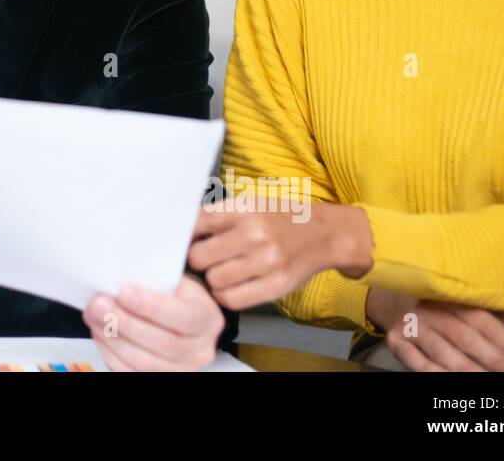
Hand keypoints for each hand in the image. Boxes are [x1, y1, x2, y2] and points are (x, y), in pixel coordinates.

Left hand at [82, 275, 222, 370]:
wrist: (182, 316)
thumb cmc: (174, 294)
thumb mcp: (174, 281)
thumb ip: (153, 282)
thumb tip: (116, 280)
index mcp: (208, 318)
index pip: (183, 317)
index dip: (151, 307)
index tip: (124, 292)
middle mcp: (200, 349)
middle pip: (162, 343)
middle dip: (124, 323)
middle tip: (98, 304)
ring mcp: (182, 369)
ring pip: (144, 362)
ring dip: (112, 339)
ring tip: (92, 316)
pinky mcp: (161, 378)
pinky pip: (131, 373)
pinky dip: (110, 354)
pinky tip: (99, 333)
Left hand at [188, 198, 372, 309]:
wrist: (323, 234)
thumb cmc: (279, 218)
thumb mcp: (249, 203)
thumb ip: (217, 215)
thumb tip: (180, 230)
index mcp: (244, 209)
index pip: (196, 224)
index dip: (185, 236)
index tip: (184, 242)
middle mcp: (255, 233)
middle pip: (199, 257)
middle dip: (198, 260)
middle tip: (206, 259)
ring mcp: (267, 261)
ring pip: (214, 280)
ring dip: (213, 279)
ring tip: (222, 272)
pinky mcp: (276, 286)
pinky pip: (233, 300)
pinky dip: (226, 296)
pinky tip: (231, 286)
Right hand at [365, 286, 503, 371]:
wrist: (397, 300)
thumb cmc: (450, 307)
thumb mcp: (481, 304)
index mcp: (452, 294)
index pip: (483, 319)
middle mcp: (429, 307)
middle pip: (464, 336)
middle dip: (494, 359)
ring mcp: (411, 325)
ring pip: (442, 351)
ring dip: (470, 371)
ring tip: (494, 383)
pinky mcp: (396, 341)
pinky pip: (417, 362)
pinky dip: (436, 374)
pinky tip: (456, 382)